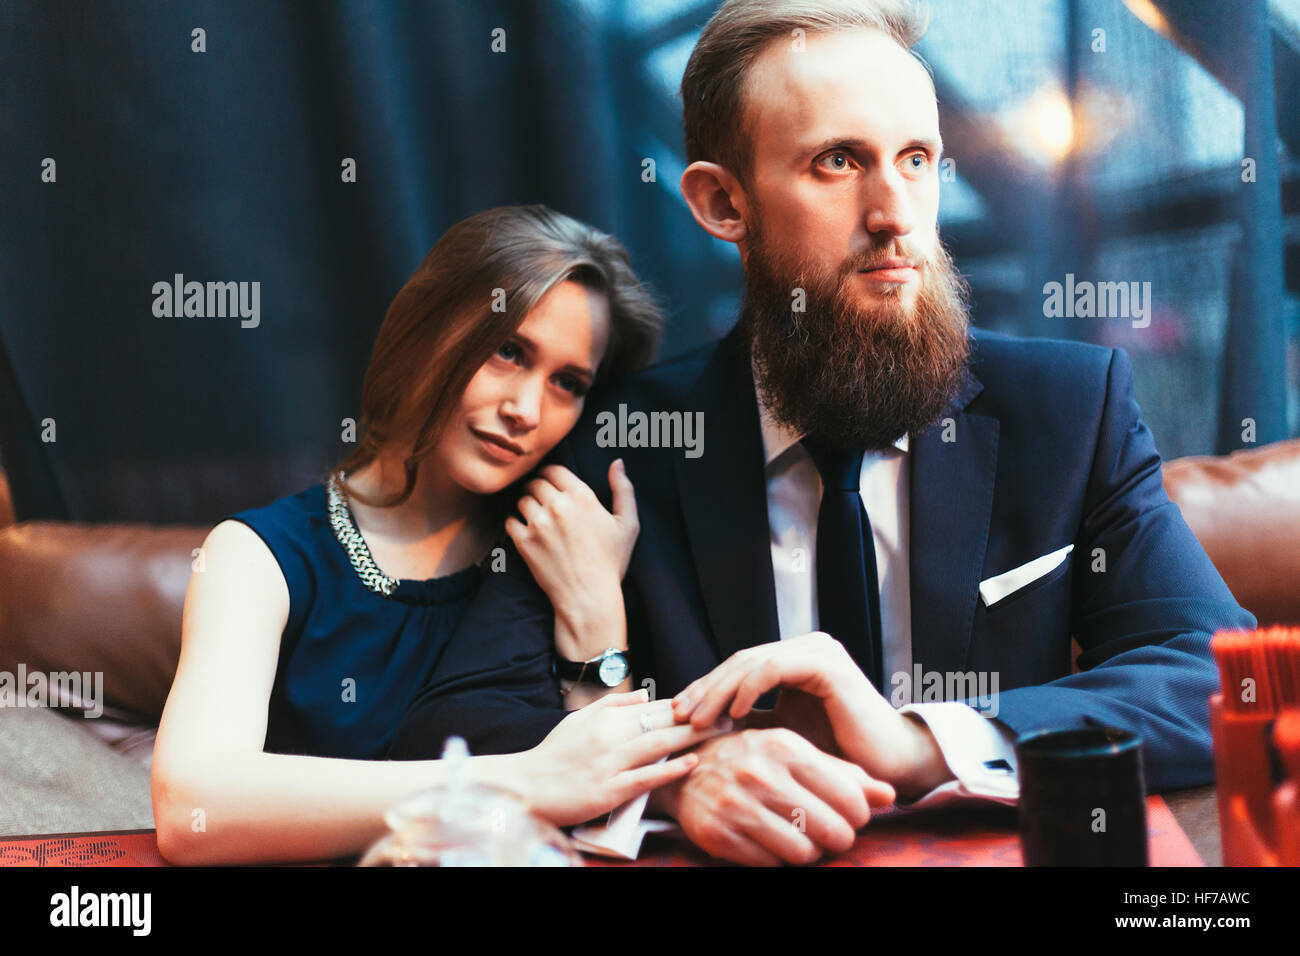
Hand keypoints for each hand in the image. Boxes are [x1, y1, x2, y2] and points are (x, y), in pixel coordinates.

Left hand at [505, 461, 638, 659]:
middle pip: (535, 482)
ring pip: (522, 500)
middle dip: (538, 489)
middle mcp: (558, 505)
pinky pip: (510, 521)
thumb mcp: (628, 524)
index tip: (551, 484)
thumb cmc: (611, 562)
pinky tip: (526, 532)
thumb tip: (617, 463)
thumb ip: (624, 489)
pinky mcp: (524, 542)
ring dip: (526, 505)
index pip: (554, 470)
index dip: (551, 475)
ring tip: (535, 517)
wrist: (589, 597)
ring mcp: (538, 523)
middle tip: (542, 501)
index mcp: (582, 496)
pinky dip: (515, 524)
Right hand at [520, 689, 728, 826]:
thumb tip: (644, 695)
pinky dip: (669, 768)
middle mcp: (610, 737)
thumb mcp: (578, 721)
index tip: (712, 700)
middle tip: (730, 712)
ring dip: (693, 735)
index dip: (685, 703)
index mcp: (605, 719)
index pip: (653, 707)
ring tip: (721, 730)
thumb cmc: (553, 755)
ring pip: (659, 744)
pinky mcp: (609, 790)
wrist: (526, 787)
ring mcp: (610, 763)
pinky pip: (645, 777)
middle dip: (699, 716)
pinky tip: (691, 762)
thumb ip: (612, 706)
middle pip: (663, 721)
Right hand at [653, 727, 895, 864]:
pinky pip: (769, 866)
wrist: (684, 768)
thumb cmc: (753, 758)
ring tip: (800, 838)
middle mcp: (761, 774)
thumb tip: (889, 795)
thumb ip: (844, 772)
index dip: (858, 815)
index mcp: (785, 747)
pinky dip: (776, 860)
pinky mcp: (718, 834)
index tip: (849, 815)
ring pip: (803, 854)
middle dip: (837, 838)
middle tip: (829, 832)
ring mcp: (737, 806)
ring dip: (808, 852)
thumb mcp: (796, 752)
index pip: (849, 798)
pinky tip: (770, 842)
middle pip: (832, 831)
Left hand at [672, 632, 952, 799]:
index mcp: (797, 658)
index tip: (679, 714)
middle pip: (741, 660)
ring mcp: (817, 650)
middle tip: (678, 715)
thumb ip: (750, 718)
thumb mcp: (782, 732)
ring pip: (751, 662)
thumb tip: (701, 720)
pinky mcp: (825, 664)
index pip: (740, 665)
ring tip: (697, 719)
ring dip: (719, 691)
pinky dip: (747, 689)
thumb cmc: (836, 753)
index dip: (707, 687)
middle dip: (706, 688)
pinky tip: (731, 715)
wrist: (884, 765)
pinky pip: (773, 669)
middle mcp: (807, 646)